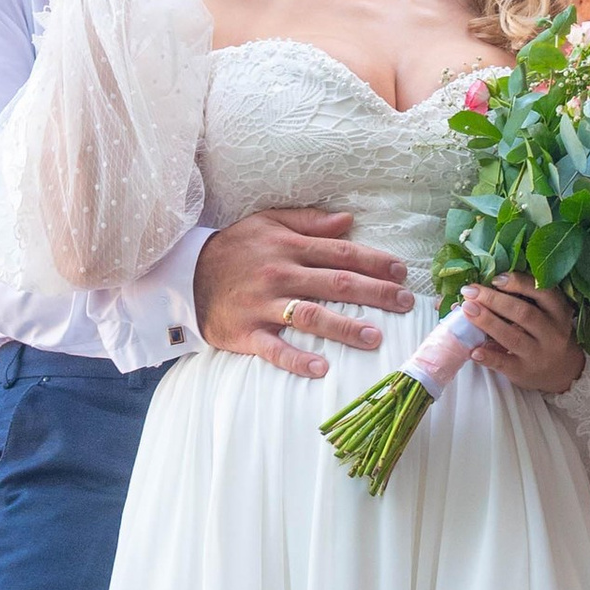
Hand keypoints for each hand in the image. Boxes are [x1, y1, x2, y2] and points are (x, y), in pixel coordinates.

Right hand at [195, 209, 412, 379]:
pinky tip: (322, 369)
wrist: (185, 275)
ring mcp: (264, 305)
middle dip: (375, 293)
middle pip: (336, 284)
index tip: (402, 272)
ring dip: (345, 327)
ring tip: (375, 337)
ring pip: (311, 316)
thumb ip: (308, 221)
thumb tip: (348, 220)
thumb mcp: (267, 223)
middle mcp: (280, 274)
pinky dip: (297, 359)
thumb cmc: (234, 248)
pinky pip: (274, 348)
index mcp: (289, 246)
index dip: (374, 262)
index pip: (341, 253)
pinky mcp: (247, 332)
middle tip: (405, 303)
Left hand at [462, 272, 581, 396]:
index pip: (543, 293)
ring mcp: (538, 354)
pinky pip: (504, 363)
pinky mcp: (524, 372)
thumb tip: (485, 284)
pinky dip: (488, 356)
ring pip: (512, 337)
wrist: (561, 370)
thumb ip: (524, 297)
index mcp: (558, 312)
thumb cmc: (545, 332)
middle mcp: (552, 333)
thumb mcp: (546, 312)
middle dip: (494, 300)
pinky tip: (473, 349)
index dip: (519, 283)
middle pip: (523, 313)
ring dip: (488, 322)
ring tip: (467, 309)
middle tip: (470, 292)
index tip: (495, 279)